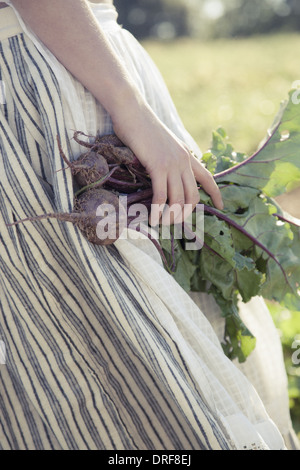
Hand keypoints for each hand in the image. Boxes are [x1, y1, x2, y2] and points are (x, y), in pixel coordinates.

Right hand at [112, 100, 223, 225]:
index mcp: (187, 155)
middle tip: (173, 223)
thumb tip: (168, 173)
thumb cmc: (142, 128)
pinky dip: (158, 211)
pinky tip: (152, 219)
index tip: (221, 206)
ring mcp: (172, 164)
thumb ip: (171, 157)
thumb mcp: (164, 144)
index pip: (208, 177)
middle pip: (193, 196)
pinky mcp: (158, 166)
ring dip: (171, 216)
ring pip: (178, 199)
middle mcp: (184, 161)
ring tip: (162, 224)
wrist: (132, 112)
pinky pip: (161, 196)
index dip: (216, 194)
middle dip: (185, 214)